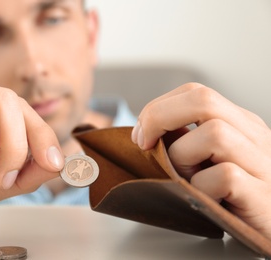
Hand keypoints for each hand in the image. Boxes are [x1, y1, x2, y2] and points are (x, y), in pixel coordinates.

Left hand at [131, 83, 270, 238]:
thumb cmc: (235, 197)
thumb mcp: (211, 161)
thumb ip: (187, 143)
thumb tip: (148, 133)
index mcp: (239, 124)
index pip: (195, 93)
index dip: (159, 108)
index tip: (141, 134)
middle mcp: (253, 135)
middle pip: (203, 100)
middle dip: (160, 117)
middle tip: (145, 144)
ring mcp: (261, 162)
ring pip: (214, 133)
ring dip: (182, 156)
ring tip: (185, 178)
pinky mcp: (262, 193)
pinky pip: (224, 176)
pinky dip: (201, 187)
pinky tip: (204, 199)